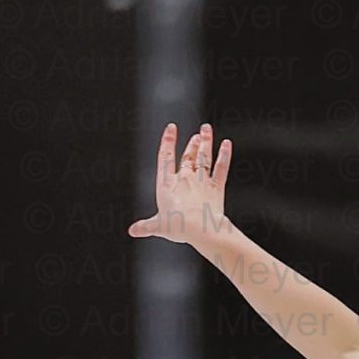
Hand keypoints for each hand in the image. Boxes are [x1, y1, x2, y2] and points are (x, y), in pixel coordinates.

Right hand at [127, 121, 232, 249]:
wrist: (201, 228)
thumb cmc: (178, 226)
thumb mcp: (158, 226)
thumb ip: (146, 226)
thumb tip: (132, 231)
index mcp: (167, 184)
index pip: (165, 158)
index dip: (167, 141)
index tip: (171, 128)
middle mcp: (185, 178)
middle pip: (188, 156)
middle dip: (192, 144)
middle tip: (196, 135)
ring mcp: (202, 181)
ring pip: (204, 157)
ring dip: (205, 142)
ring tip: (206, 130)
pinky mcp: (216, 187)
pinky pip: (221, 168)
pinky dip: (224, 155)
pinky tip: (226, 144)